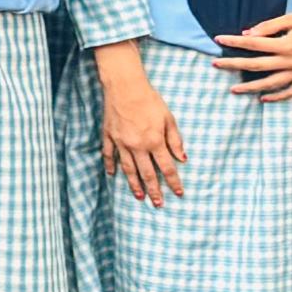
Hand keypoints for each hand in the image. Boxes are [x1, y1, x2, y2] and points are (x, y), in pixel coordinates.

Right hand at [95, 45, 188, 205]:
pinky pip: (109, 155)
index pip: (167, 168)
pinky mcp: (109, 137)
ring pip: (128, 169)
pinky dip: (110, 166)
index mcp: (155, 142)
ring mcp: (121, 143)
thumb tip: (182, 158)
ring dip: (134, 184)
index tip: (179, 194)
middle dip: (154, 191)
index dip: (174, 182)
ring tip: (139, 197)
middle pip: (147, 174)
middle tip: (158, 204)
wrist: (125, 87)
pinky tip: (112, 175)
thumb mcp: (169, 118)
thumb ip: (175, 140)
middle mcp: (138, 146)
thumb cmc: (150, 100)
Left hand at [219, 2, 291, 100]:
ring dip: (251, 88)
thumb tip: (247, 34)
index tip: (219, 39)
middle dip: (233, 65)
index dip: (234, 41)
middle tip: (215, 65)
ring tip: (234, 89)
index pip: (253, 44)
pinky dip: (277, 96)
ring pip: (271, 83)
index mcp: (287, 44)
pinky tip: (263, 98)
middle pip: (256, 66)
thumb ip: (269, 26)